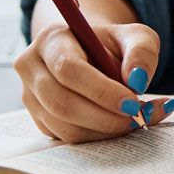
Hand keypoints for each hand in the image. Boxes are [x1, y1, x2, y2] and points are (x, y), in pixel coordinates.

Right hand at [14, 19, 171, 142]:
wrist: (93, 55)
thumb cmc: (113, 45)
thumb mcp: (136, 36)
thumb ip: (142, 52)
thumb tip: (137, 81)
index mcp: (51, 39)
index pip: (68, 69)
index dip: (101, 91)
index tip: (133, 103)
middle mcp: (32, 68)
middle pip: (61, 103)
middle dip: (105, 117)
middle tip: (138, 117)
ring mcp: (31, 97)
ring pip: (64, 126)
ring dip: (105, 130)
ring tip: (137, 120)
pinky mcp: (40, 119)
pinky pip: (68, 137)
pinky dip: (99, 136)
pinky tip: (121, 124)